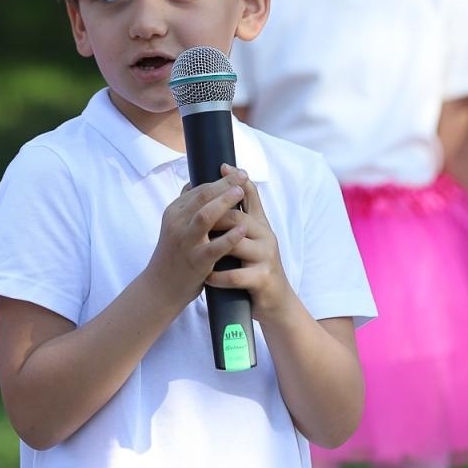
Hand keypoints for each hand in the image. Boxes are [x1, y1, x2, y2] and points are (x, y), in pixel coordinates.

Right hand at [145, 173, 247, 307]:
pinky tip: (243, 229)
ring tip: (241, 192)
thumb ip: (185, 206)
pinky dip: (230, 237)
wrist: (161, 287)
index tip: (236, 172)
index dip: (219, 179)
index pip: (198, 190)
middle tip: (242, 175)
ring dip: (224, 202)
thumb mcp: (174, 226)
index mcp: (174, 212)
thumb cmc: (173, 254)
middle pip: (202, 197)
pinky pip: (215, 247)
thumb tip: (194, 182)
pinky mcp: (196, 261)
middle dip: (224, 184)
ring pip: (205, 216)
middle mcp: (177, 224)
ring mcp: (186, 242)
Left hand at [204, 167, 297, 324]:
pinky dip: (219, 277)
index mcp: (261, 225)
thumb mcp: (251, 239)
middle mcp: (266, 237)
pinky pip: (237, 275)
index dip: (237, 181)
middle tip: (192, 217)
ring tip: (195, 246)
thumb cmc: (256, 267)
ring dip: (214, 245)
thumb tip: (222, 188)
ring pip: (237, 244)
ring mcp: (266, 258)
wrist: (275, 302)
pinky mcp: (263, 280)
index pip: (251, 197)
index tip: (222, 165)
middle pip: (238, 218)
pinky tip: (207, 277)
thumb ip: (239, 216)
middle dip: (214, 215)